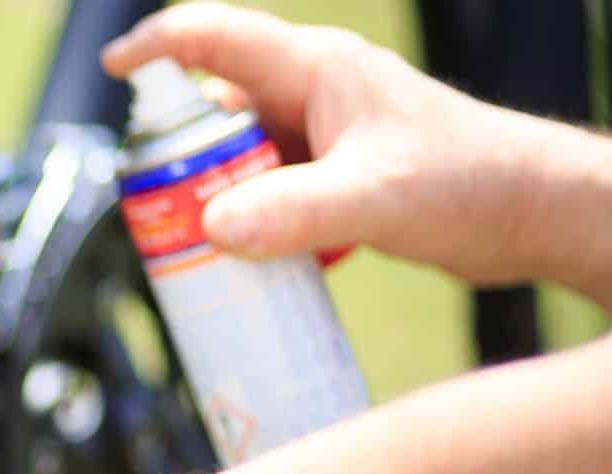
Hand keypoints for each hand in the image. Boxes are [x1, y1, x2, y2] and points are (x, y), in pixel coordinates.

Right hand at [102, 3, 541, 283]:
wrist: (535, 214)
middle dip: (176, 160)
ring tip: (198, 249)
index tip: (111, 73)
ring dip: (210, 200)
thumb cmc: (473, 185)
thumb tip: (212, 229)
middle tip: (159, 214)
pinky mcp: (333, 178)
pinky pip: (264, 193)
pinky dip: (245, 224)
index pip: (216, 38)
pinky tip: (249, 263)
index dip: (156, 47)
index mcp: (317, 71)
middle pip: (214, 113)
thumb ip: (295, 213)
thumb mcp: (376, 199)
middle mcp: (313, 95)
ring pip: (236, 159)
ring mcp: (323, 137)